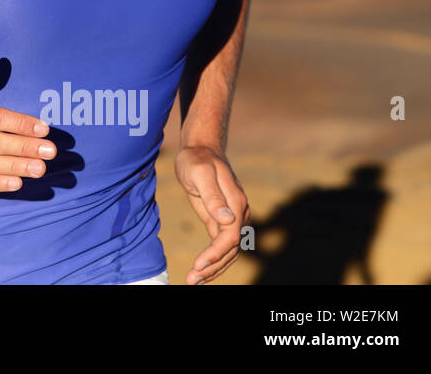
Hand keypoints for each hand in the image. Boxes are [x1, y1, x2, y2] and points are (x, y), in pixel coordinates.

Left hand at [174, 145, 248, 284]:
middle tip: (191, 280)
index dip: (215, 253)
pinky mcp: (222, 221)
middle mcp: (239, 213)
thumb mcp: (199, 172)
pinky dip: (213, 260)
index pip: (230, 237)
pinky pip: (222, 246)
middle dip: (213, 267)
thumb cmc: (197, 159)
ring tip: (193, 280)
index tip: (198, 264)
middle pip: (231, 249)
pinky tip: (200, 271)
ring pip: (228, 252)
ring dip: (213, 268)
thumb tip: (226, 219)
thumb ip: (212, 195)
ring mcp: (233, 219)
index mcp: (236, 203)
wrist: (201, 150)